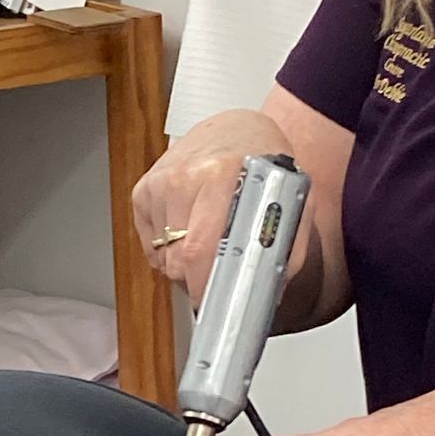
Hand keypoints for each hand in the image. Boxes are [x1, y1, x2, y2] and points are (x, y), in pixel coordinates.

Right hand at [131, 109, 290, 301]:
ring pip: (164, 259)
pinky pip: (151, 247)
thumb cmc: (264, 164)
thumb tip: (266, 293)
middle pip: (179, 261)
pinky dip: (170, 251)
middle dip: (200, 280)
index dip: (206, 287)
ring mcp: (158, 184)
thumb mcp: (291, 200)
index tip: (217, 305)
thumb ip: (285, 248)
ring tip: (210, 237)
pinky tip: (190, 228)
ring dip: (186, 264)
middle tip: (224, 270)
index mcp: (222, 175)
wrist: (236, 130)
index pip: (200, 250)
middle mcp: (184, 177)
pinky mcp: (142, 192)